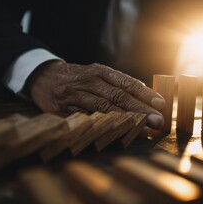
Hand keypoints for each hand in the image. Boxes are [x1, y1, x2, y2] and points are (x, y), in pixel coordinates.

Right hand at [27, 61, 165, 128]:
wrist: (42, 77)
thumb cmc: (76, 78)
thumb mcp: (95, 74)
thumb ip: (117, 84)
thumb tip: (145, 95)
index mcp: (99, 71)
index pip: (126, 82)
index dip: (144, 93)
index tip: (161, 103)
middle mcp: (89, 81)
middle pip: (119, 96)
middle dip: (141, 109)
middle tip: (158, 120)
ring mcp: (77, 95)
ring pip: (105, 108)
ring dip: (127, 119)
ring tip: (144, 128)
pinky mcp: (66, 110)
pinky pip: (88, 119)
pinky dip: (105, 126)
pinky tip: (119, 133)